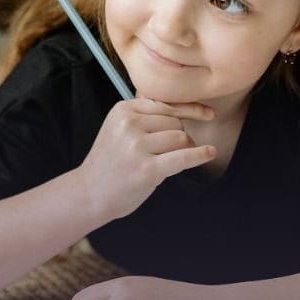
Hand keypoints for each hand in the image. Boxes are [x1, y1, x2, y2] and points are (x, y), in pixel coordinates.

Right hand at [78, 98, 214, 222]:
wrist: (89, 193)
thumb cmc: (111, 162)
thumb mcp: (120, 129)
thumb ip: (147, 116)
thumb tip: (191, 110)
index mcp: (123, 110)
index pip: (166, 105)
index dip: (189, 110)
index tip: (208, 113)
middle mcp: (129, 124)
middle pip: (176, 122)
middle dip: (179, 137)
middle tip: (166, 153)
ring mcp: (137, 147)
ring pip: (181, 138)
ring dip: (182, 150)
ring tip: (166, 162)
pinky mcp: (147, 169)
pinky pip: (184, 157)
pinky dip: (200, 155)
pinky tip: (209, 153)